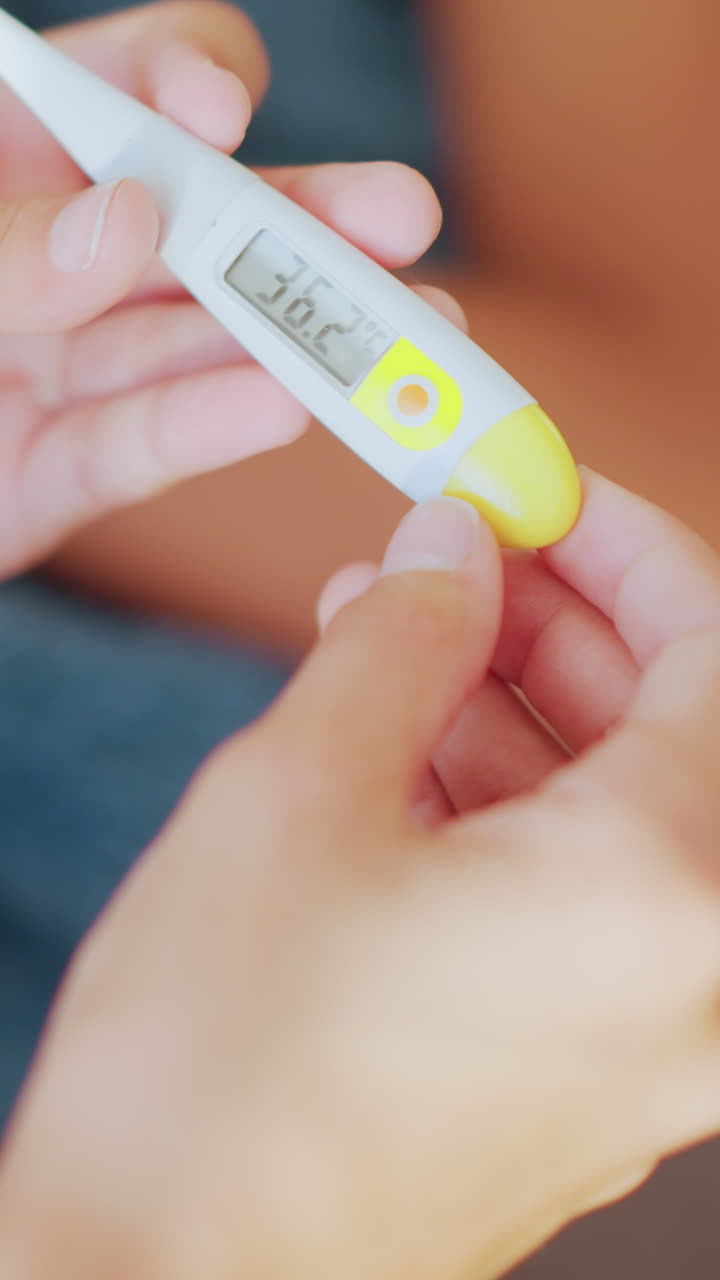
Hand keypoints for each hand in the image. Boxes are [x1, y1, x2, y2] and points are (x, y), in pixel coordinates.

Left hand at [0, 1, 449, 576]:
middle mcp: (38, 259)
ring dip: (295, 345)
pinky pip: (132, 451)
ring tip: (407, 344)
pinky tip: (286, 414)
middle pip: (189, 227)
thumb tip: (133, 224)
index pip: (115, 91)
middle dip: (298, 224)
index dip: (184, 84)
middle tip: (402, 222)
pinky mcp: (48, 477)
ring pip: (184, 350)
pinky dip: (207, 433)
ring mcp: (49, 370)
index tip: (215, 117)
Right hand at [2, 470, 719, 1278]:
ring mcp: (647, 1046)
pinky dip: (511, 809)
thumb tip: (450, 554)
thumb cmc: (218, 1078)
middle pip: (676, 729)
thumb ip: (401, 642)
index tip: (541, 495)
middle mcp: (694, 981)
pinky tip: (402, 755)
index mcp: (666, 893)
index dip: (626, 546)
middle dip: (558, 623)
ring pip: (624, 815)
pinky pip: (585, 900)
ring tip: (393, 643)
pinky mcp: (583, 1079)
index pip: (713, 646)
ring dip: (519, 711)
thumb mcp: (299, 793)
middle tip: (452, 561)